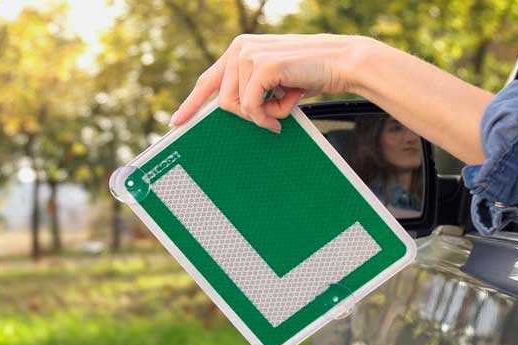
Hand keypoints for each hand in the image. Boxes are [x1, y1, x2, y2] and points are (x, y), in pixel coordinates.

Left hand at [169, 34, 374, 132]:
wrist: (340, 62)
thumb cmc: (309, 74)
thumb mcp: (273, 82)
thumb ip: (250, 90)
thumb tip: (231, 113)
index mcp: (239, 50)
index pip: (209, 80)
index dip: (192, 103)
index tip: (177, 122)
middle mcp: (239, 48)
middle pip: (223, 102)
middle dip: (248, 116)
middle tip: (272, 119)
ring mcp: (248, 54)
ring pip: (236, 107)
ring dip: (262, 115)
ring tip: (284, 105)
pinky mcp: (261, 65)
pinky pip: (252, 108)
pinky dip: (270, 114)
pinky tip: (288, 105)